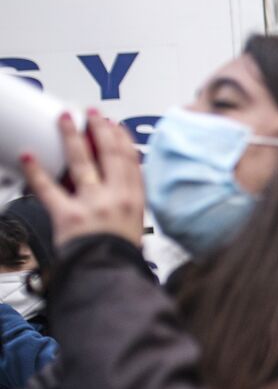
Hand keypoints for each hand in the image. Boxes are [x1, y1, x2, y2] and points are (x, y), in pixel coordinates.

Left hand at [22, 111, 144, 248]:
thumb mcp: (136, 225)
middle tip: (90, 114)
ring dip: (71, 137)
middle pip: (108, 154)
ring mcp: (92, 204)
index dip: (122, 138)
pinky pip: (48, 189)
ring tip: (64, 120)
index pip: (130, 160)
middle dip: (98, 129)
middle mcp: (115, 197)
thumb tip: (116, 185)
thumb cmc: (120, 255)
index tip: (115, 125)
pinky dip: (36, 171)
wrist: (108, 274)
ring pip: (81, 162)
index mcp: (134, 200)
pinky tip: (29, 155)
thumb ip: (127, 202)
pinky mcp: (68, 215)